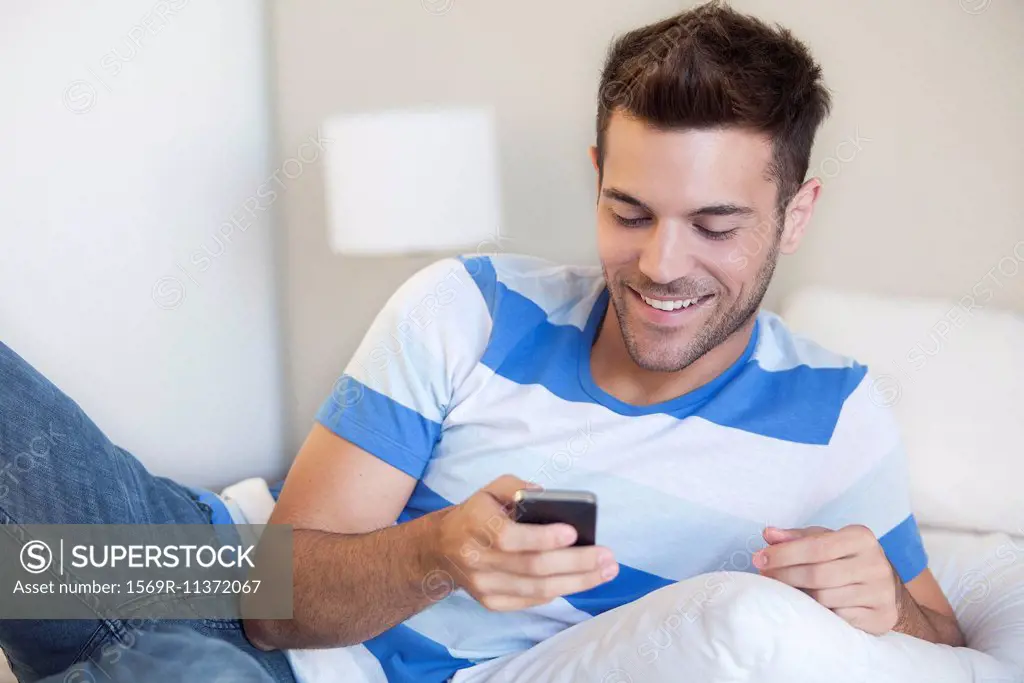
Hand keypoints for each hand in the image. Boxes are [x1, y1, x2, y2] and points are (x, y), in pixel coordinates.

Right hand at [430, 475, 618, 611]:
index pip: (510, 537)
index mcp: (475, 525)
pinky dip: (559, 590)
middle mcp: (477, 559)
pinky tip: (581, 580)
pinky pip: (532, 600)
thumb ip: (518, 487)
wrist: (442, 547)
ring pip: (537, 589)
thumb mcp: (492, 489)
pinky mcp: (491, 602)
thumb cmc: (477, 513)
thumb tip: (550, 498)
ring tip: (606, 571)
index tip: (573, 532)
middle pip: (532, 567)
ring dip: (578, 581)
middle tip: (607, 557)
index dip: (543, 537)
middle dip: (576, 563)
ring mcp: (483, 585)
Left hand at [753, 525, 899, 634]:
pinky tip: (809, 607)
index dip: (784, 554)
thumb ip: (796, 537)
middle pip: (818, 575)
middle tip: (765, 577)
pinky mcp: (882, 616)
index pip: (816, 546)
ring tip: (786, 591)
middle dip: (785, 576)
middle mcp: (875, 563)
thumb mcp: (825, 540)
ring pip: (826, 598)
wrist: (886, 586)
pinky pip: (840, 618)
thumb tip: (768, 534)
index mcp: (861, 538)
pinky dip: (820, 613)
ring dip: (800, 596)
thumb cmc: (846, 558)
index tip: (760, 559)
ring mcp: (881, 592)